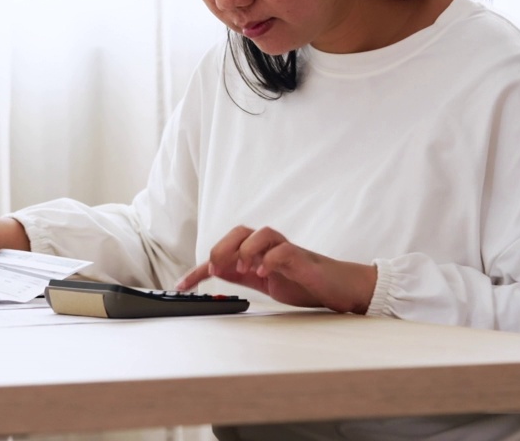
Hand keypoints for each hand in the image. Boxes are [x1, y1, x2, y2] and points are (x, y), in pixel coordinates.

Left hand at [175, 225, 377, 313]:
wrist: (338, 289)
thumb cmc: (303, 282)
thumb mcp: (263, 282)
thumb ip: (241, 275)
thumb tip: (213, 270)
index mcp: (257, 254)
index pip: (223, 252)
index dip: (198, 269)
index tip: (181, 286)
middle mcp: (270, 248)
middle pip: (241, 231)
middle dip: (222, 247)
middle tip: (213, 268)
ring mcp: (287, 251)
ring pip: (263, 233)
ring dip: (247, 249)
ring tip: (242, 269)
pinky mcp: (303, 259)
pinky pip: (284, 251)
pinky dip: (270, 259)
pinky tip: (264, 272)